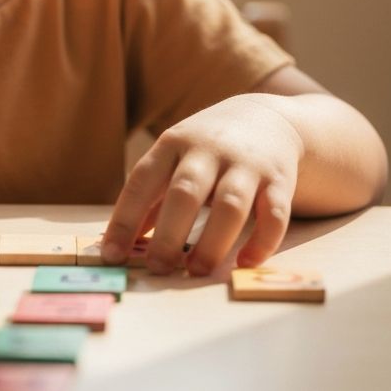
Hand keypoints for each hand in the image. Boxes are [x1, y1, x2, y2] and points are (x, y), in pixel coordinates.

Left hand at [102, 94, 304, 275]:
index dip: (125, 219)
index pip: (142, 182)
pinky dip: (262, 242)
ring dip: (212, 242)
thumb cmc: (206, 148)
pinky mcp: (279, 179)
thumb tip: (119, 243)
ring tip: (196, 272)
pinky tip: (245, 264)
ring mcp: (245, 163)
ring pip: (230, 204)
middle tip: (157, 269)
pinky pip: (274, 214)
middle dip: (169, 234)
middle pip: (185, 193)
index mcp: (172, 144)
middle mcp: (207, 150)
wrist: (266, 118)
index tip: (112, 255)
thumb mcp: (172, 159)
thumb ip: (150, 199)